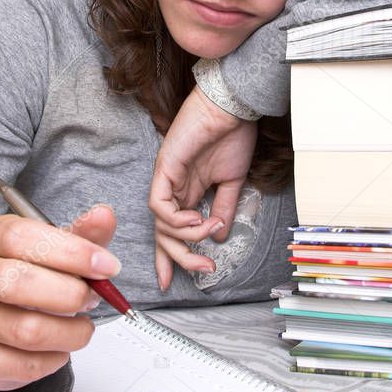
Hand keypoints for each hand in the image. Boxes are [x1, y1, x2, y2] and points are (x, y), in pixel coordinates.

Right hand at [0, 203, 119, 390]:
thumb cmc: (31, 278)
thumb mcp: (59, 251)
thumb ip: (83, 236)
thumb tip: (104, 215)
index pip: (21, 237)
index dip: (70, 252)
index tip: (106, 267)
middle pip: (16, 282)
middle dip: (69, 295)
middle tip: (92, 299)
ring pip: (24, 330)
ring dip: (69, 333)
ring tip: (81, 328)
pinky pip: (21, 364)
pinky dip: (53, 360)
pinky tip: (57, 349)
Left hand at [149, 84, 257, 290]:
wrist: (233, 108)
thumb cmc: (233, 136)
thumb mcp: (232, 181)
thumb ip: (224, 208)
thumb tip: (220, 236)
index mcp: (187, 191)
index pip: (171, 231)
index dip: (169, 258)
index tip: (171, 283)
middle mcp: (172, 188)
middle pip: (163, 234)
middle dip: (180, 258)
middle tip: (204, 269)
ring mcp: (165, 178)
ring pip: (160, 224)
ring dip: (187, 236)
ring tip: (209, 229)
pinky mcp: (164, 168)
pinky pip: (158, 205)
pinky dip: (175, 219)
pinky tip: (196, 218)